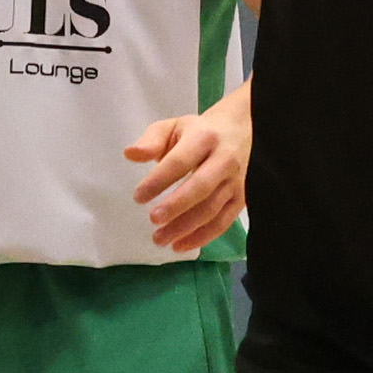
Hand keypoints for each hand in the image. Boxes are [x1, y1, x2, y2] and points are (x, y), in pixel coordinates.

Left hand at [126, 98, 251, 257]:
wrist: (242, 130)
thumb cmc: (198, 132)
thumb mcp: (173, 127)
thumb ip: (151, 140)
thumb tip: (130, 154)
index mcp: (204, 138)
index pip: (179, 161)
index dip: (158, 180)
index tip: (138, 197)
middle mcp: (224, 159)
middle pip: (200, 187)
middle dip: (175, 206)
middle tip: (152, 219)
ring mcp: (236, 181)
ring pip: (212, 208)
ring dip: (185, 227)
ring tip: (160, 239)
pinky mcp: (242, 198)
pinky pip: (224, 221)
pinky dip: (203, 236)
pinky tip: (181, 245)